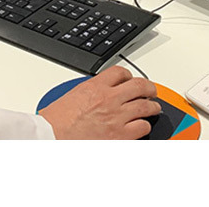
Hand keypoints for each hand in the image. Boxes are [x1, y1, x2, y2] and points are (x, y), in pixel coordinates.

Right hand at [39, 66, 161, 139]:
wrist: (53, 136)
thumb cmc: (58, 120)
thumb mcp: (73, 94)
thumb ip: (91, 91)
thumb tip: (101, 92)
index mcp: (96, 86)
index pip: (120, 72)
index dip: (128, 76)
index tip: (130, 80)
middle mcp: (109, 99)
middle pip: (139, 86)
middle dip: (149, 88)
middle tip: (151, 91)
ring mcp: (117, 117)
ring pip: (145, 106)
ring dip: (152, 106)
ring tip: (154, 108)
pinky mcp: (121, 136)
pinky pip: (142, 127)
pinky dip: (145, 126)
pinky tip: (143, 126)